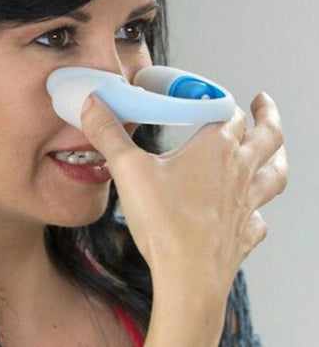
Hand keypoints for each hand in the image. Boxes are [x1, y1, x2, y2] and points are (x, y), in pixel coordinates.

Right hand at [80, 91, 288, 302]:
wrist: (188, 279)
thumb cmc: (164, 224)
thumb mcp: (128, 168)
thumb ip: (109, 133)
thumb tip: (93, 105)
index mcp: (215, 149)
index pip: (226, 111)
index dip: (216, 98)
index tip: (204, 92)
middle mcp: (238, 172)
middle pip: (266, 136)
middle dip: (266, 115)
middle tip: (262, 101)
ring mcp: (246, 204)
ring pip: (275, 173)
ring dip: (277, 155)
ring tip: (275, 147)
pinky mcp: (244, 234)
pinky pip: (260, 217)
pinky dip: (259, 208)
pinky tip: (251, 211)